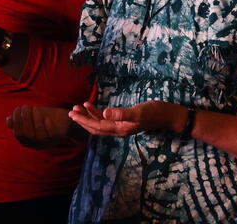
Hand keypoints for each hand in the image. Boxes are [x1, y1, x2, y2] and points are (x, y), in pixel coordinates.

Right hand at [6, 106, 85, 147]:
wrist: (68, 121)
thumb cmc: (48, 118)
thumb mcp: (33, 118)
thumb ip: (21, 120)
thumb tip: (9, 120)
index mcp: (29, 140)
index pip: (18, 134)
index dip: (16, 121)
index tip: (18, 108)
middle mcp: (36, 144)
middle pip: (26, 135)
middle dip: (23, 119)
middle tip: (24, 107)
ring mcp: (47, 142)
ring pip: (37, 135)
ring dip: (34, 120)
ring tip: (34, 108)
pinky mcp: (57, 138)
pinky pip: (50, 134)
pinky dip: (47, 126)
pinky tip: (46, 117)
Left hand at [68, 101, 182, 137]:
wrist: (166, 115)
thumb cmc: (154, 112)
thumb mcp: (138, 112)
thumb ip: (122, 113)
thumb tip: (104, 113)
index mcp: (120, 129)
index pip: (97, 126)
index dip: (84, 121)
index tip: (73, 114)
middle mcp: (118, 130)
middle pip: (95, 127)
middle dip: (82, 120)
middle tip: (70, 112)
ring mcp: (121, 126)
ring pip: (99, 124)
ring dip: (88, 116)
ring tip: (77, 108)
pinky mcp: (123, 121)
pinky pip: (106, 120)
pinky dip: (97, 114)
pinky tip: (91, 106)